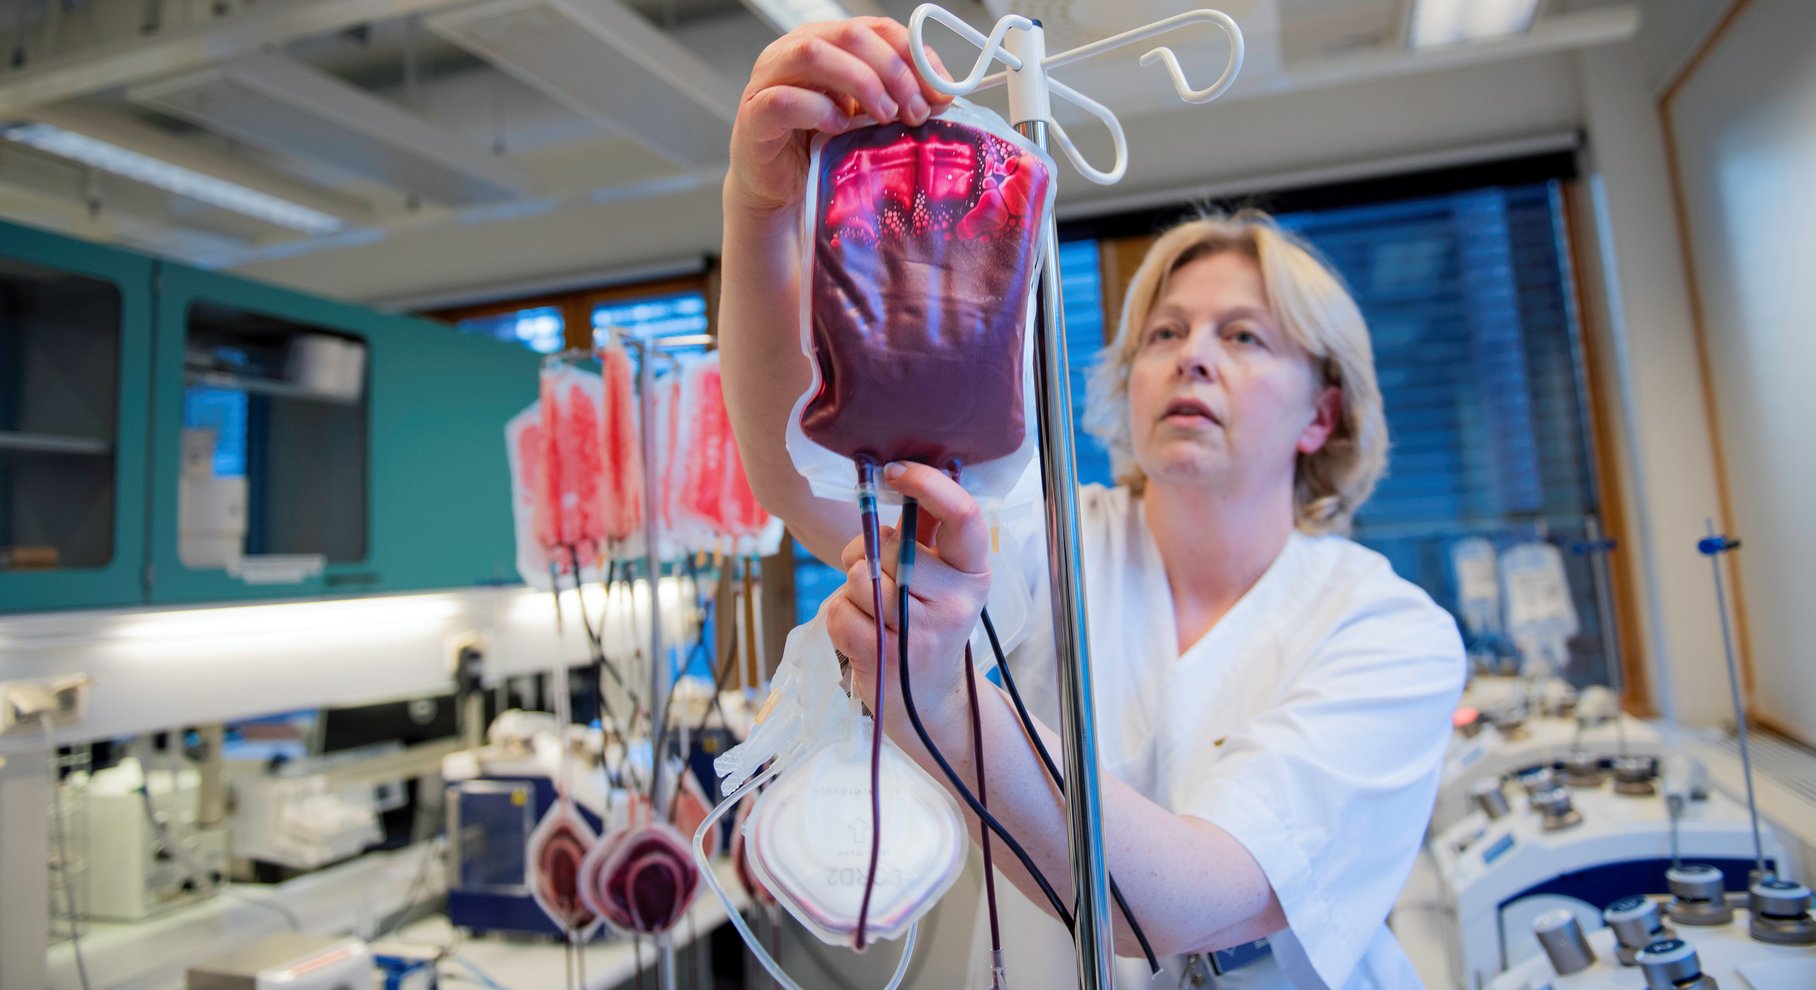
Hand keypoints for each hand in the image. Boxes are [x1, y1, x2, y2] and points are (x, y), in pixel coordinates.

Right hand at [728, 18, 954, 215]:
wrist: (780, 192)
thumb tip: (943, 94)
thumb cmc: (822, 149)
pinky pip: (785, 100)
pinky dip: (820, 111)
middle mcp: (794, 51)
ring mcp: (769, 80)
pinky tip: (839, 128)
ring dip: (861, 83)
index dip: (913, 54)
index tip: (940, 90)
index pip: (876, 28)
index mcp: (827, 43)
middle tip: (915, 110)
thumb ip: (898, 98)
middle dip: (893, 71)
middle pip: (850, 35)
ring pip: (814, 55)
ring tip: (885, 117)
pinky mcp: (754, 115)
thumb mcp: (869, 118)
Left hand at [825, 463, 991, 739]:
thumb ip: (926, 533)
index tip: (895, 471)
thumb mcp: (941, 579)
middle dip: (867, 553)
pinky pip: (839, 611)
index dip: (928, 484)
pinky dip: (839, 616)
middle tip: (877, 576)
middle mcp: (956, 601)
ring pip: (859, 578)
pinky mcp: (887, 658)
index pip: (963, 515)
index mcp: (973, 572)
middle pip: (890, 546)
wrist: (928, 699)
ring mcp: (923, 633)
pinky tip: (860, 631)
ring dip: (852, 590)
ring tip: (872, 610)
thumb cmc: (927, 623)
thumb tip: (898, 474)